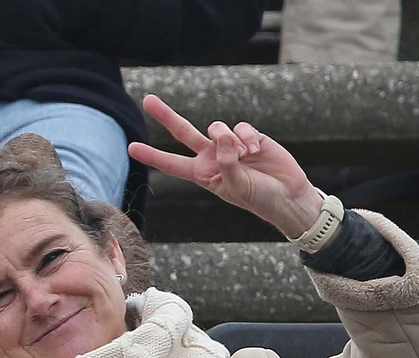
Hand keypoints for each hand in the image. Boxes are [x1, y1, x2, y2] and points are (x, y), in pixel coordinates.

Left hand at [127, 94, 323, 239]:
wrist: (286, 194)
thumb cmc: (257, 197)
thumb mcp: (235, 185)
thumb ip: (225, 160)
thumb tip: (223, 134)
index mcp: (202, 173)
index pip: (171, 163)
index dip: (152, 155)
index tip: (131, 147)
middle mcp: (212, 156)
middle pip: (184, 132)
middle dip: (166, 116)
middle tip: (148, 100)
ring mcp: (229, 144)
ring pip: (217, 127)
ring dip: (230, 140)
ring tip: (245, 157)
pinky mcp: (249, 136)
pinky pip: (240, 128)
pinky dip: (246, 137)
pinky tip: (255, 149)